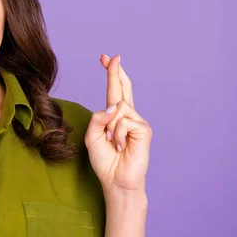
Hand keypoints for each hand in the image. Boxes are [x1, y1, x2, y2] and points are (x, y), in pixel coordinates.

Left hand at [84, 54, 152, 196]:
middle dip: (116, 72)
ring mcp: (138, 122)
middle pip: (123, 88)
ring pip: (118, 107)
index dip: (111, 74)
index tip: (106, 58)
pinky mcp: (144, 130)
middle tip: (112, 56)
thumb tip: (114, 106)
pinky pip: (124, 121)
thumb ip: (98, 118)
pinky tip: (121, 146)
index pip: (114, 91)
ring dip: (110, 127)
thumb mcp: (92, 136)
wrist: (115, 179)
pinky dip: (117, 134)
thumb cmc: (104, 160)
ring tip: (114, 143)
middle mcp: (127, 116)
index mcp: (114, 116)